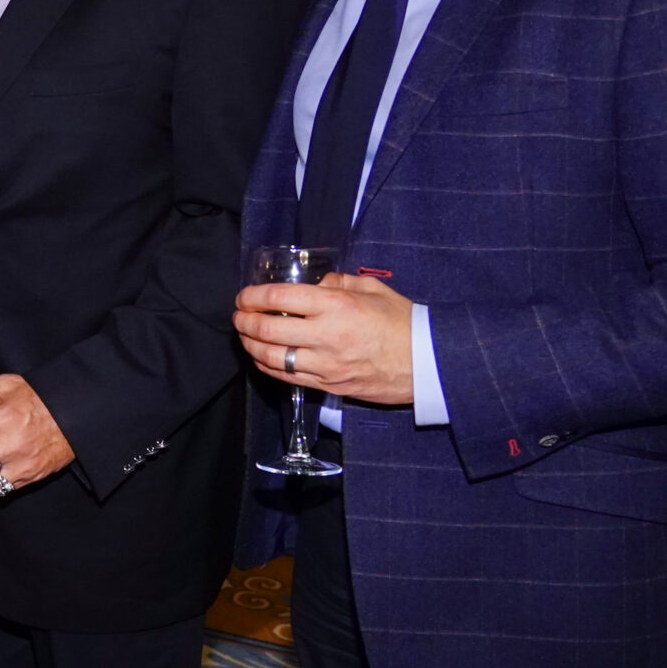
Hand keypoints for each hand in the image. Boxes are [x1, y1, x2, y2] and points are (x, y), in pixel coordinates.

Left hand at [233, 272, 414, 404]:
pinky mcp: (329, 385)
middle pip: (268, 331)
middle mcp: (326, 336)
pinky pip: (289, 378)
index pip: (281, 299)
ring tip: (245, 337)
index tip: (244, 295)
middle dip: (245, 322)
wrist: (428, 363)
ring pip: (273, 358)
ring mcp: (326, 365)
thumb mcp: (373, 289)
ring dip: (250, 347)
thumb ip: (339, 282)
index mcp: (337, 306)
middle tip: (238, 315)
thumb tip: (316, 284)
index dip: (254, 296)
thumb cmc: (403, 322)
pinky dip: (268, 368)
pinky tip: (262, 359)